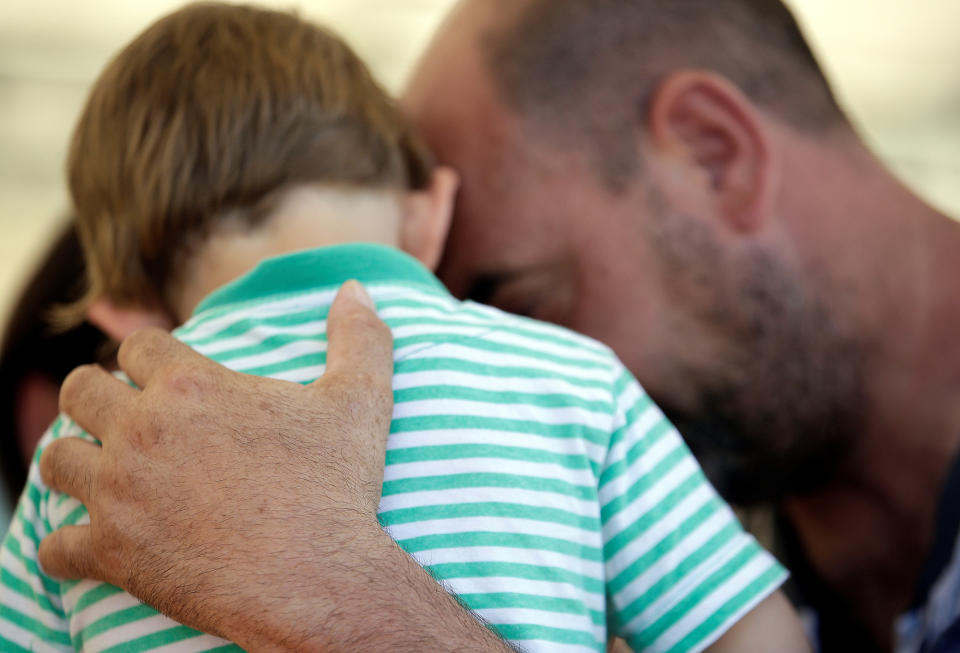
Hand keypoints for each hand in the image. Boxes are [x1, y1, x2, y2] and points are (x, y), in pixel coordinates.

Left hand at [38, 281, 396, 649]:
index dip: (147, 357)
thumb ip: (360, 337)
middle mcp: (143, 430)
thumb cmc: (336, 488)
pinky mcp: (111, 552)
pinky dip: (67, 545)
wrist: (318, 579)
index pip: (137, 346)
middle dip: (95, 397)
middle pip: (79, 390)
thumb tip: (357, 289)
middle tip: (123, 418)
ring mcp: (119, 493)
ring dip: (75, 461)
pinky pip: (55, 546)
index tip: (159, 376)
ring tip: (102, 472)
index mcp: (192, 387)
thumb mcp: (360, 402)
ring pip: (57, 460)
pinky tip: (91, 544)